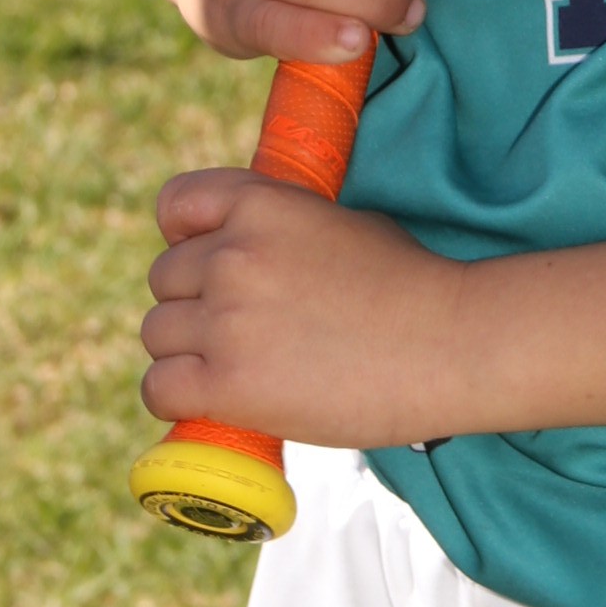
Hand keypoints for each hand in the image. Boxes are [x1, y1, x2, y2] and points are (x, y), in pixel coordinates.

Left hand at [140, 167, 476, 447]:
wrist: (449, 343)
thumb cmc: (408, 285)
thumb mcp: (336, 221)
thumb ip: (276, 229)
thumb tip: (237, 252)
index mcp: (261, 204)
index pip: (175, 205)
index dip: (184, 237)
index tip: (207, 263)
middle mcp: (233, 255)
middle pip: (164, 279)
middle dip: (193, 303)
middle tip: (241, 331)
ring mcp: (226, 319)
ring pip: (156, 333)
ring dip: (186, 352)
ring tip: (235, 368)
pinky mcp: (227, 383)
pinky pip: (159, 387)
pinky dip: (177, 399)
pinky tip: (210, 402)